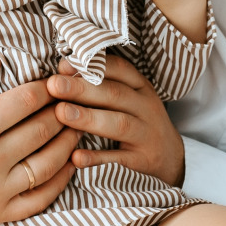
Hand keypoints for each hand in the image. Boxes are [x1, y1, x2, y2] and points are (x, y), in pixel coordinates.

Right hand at [0, 57, 78, 225]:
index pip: (28, 99)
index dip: (47, 87)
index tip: (54, 80)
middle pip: (45, 127)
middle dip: (63, 110)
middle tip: (72, 99)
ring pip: (51, 162)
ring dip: (69, 141)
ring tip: (76, 125)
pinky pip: (42, 197)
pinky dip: (62, 179)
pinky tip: (69, 162)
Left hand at [50, 55, 185, 185]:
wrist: (171, 156)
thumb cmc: (138, 120)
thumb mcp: (130, 97)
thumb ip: (102, 84)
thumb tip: (61, 69)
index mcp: (141, 86)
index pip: (120, 69)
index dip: (93, 65)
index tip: (63, 65)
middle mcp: (146, 107)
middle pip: (115, 94)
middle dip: (82, 89)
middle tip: (53, 85)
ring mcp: (146, 134)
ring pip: (119, 123)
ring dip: (89, 118)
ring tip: (61, 113)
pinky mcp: (143, 159)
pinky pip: (119, 158)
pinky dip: (98, 158)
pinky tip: (76, 157)